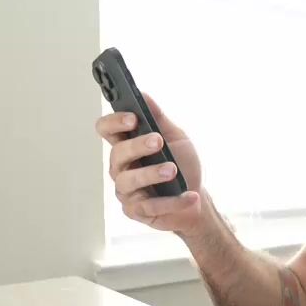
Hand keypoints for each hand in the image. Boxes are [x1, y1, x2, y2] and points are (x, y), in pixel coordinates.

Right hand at [96, 93, 205, 233]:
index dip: (114, 122)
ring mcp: (126, 191)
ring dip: (151, 174)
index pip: (107, 129)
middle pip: (118, 153)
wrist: (198, 199)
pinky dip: (172, 201)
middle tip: (158, 141)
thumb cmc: (183, 166)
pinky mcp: (136, 211)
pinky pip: (150, 206)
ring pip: (129, 181)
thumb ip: (158, 118)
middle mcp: (121, 167)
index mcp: (127, 145)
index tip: (133, 118)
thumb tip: (142, 94)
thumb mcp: (176, 138)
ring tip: (173, 170)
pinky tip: (190, 195)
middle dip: (137, 146)